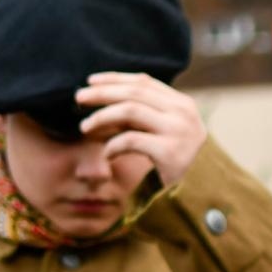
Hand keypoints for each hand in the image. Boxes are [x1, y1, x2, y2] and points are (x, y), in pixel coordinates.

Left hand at [75, 72, 206, 185]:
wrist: (193, 193)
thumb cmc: (170, 158)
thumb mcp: (160, 129)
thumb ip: (142, 111)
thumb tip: (98, 93)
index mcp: (183, 104)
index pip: (144, 82)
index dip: (115, 78)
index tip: (91, 81)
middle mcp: (184, 114)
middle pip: (134, 93)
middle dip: (102, 93)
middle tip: (78, 98)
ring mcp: (180, 132)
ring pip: (130, 111)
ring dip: (102, 116)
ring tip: (85, 127)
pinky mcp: (171, 153)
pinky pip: (130, 140)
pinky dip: (112, 145)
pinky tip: (106, 154)